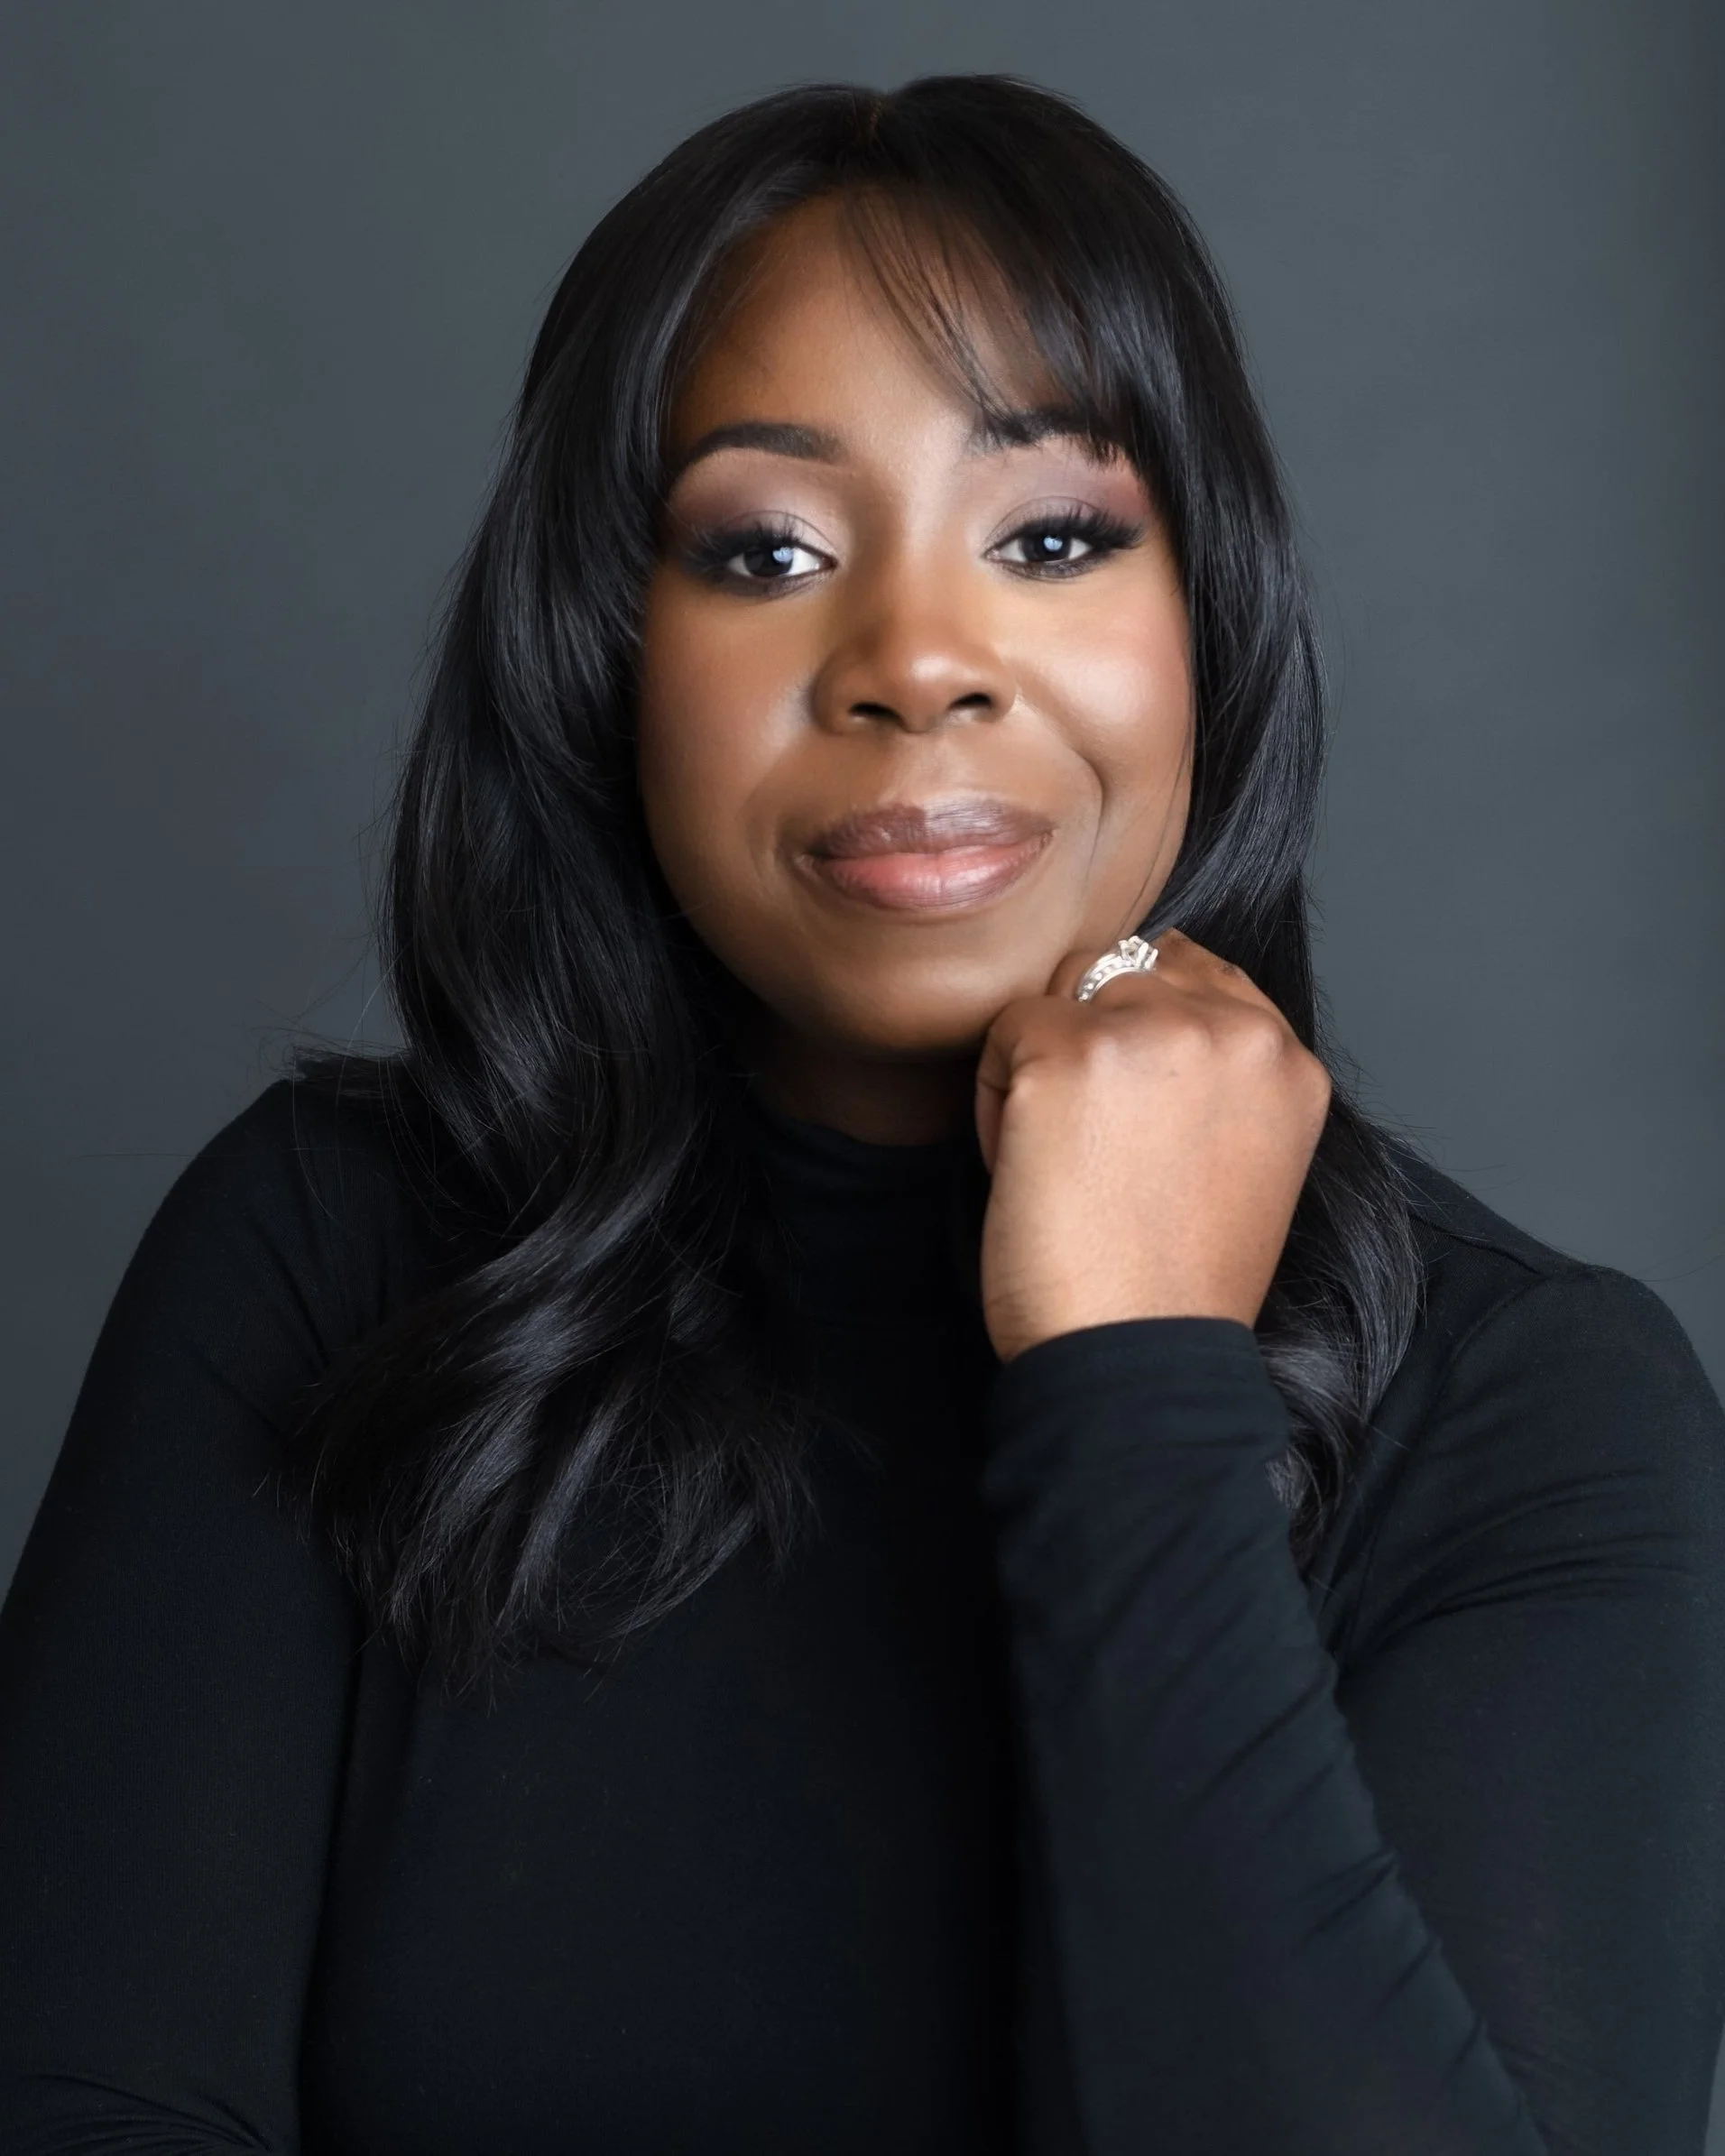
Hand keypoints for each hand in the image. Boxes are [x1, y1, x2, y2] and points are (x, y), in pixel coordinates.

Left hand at [973, 929, 1330, 1361]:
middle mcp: (1233, 1032)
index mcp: (1287, 1062)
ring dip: (1042, 1062)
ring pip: (1061, 996)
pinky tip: (1029, 1171)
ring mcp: (1151, 1033)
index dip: (1140, 1026)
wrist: (1136, 1356)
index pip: (1199, 971)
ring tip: (1064, 1159)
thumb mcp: (1246, 1161)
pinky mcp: (1067, 1053)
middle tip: (1095, 1151)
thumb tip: (1159, 1000)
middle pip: (1120, 973)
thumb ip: (1222, 1077)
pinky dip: (995, 1099)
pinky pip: (1004, 1035)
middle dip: (1090, 1043)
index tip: (1126, 1104)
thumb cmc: (1173, 1284)